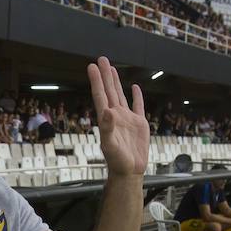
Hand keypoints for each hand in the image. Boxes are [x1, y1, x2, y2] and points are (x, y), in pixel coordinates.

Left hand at [87, 57, 148, 175]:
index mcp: (107, 119)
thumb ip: (107, 129)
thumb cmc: (117, 161)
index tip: (92, 67)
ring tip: (111, 68)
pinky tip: (135, 87)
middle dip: (105, 75)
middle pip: (109, 91)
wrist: (129, 172)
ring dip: (116, 82)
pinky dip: (136, 96)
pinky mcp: (139, 124)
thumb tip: (106, 111)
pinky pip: (138, 106)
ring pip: (120, 95)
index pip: (100, 95)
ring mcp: (127, 119)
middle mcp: (115, 116)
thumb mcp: (110, 146)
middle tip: (101, 59)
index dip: (96, 81)